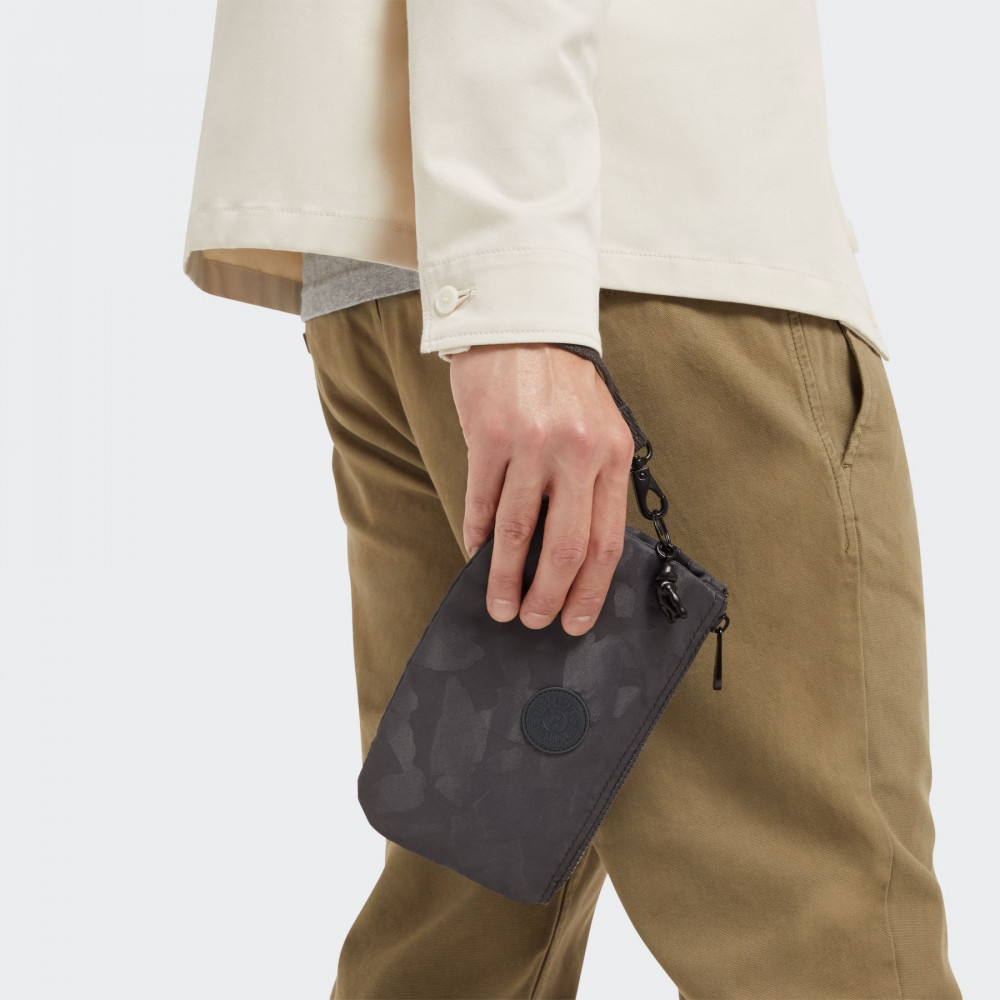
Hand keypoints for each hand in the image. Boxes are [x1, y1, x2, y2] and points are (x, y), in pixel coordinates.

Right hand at [449, 343, 634, 635]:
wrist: (522, 322)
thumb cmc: (562, 380)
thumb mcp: (601, 424)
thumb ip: (596, 480)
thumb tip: (578, 551)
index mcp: (612, 454)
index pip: (606, 540)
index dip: (590, 590)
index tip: (576, 621)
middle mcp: (577, 452)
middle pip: (564, 547)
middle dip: (548, 597)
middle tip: (534, 621)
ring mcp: (531, 445)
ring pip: (516, 534)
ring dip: (504, 578)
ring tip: (498, 605)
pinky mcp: (489, 437)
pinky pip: (481, 502)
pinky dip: (475, 536)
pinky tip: (474, 555)